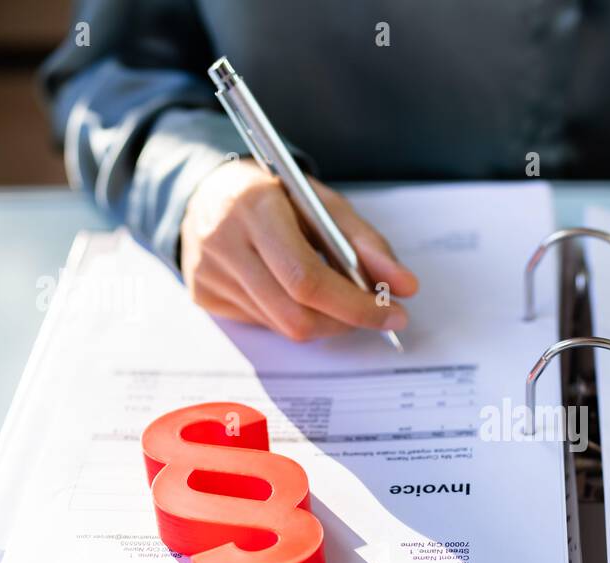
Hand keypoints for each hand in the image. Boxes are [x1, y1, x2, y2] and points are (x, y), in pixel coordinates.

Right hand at [179, 159, 417, 340]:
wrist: (207, 190)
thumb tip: (405, 286)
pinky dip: (294, 315)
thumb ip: (366, 243)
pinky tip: (295, 291)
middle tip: (375, 314)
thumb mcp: (323, 203)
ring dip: (324, 320)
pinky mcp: (204, 295)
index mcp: (255, 207)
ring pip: (283, 325)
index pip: (307, 279)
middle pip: (295, 315)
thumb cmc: (274, 195)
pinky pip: (264, 324)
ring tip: (336, 295)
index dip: (356, 306)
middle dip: (345, 322)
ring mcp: (208, 273)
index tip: (394, 313)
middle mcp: (224, 243)